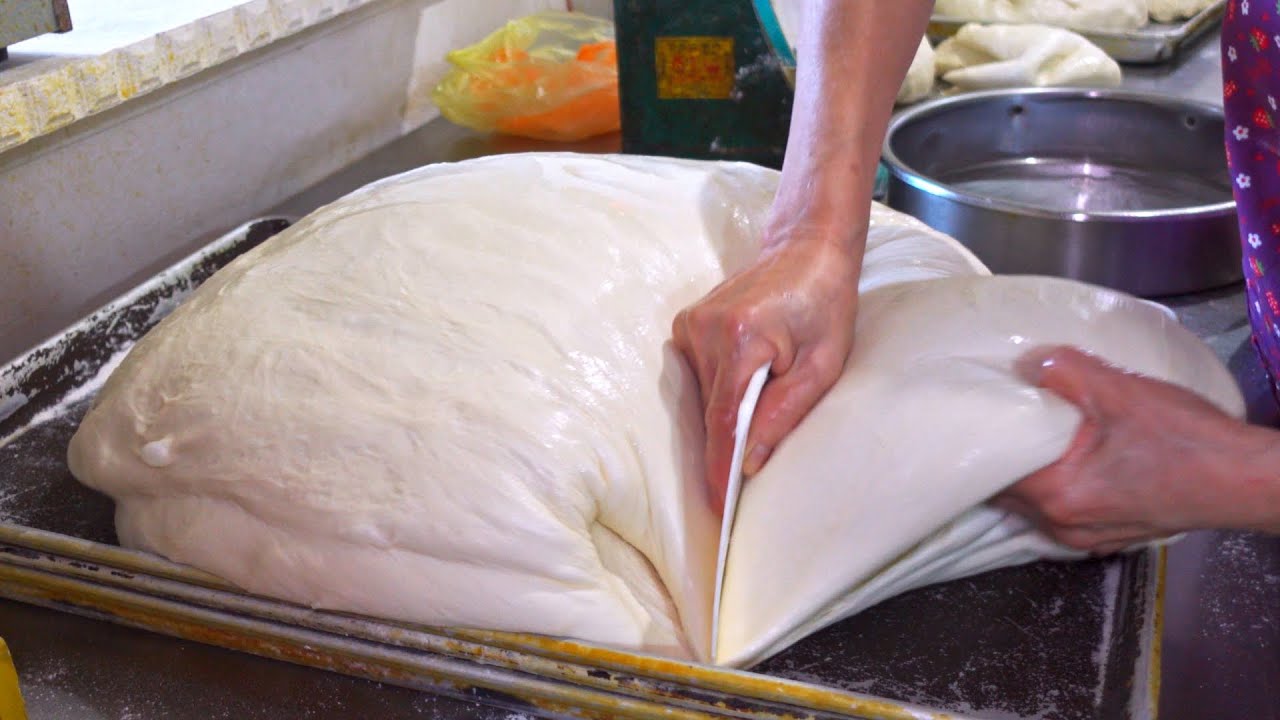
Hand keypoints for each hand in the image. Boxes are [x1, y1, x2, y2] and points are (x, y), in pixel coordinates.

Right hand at [672, 225, 859, 513]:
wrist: (806, 250)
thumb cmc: (825, 304)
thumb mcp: (823, 365)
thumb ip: (785, 413)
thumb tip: (749, 462)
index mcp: (742, 337)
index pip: (723, 418)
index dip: (720, 467)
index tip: (718, 506)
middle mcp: (706, 329)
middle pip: (709, 411)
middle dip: (726, 446)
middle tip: (741, 483)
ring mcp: (691, 323)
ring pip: (702, 398)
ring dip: (725, 416)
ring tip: (759, 412)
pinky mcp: (686, 324)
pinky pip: (698, 377)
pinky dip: (719, 393)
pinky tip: (746, 384)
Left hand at [993, 345, 1267, 553]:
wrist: (1247, 479)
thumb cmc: (1186, 438)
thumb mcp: (1120, 391)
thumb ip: (1064, 372)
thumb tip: (1026, 362)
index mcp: (1058, 495)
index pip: (989, 473)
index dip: (977, 442)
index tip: (968, 415)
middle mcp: (1064, 525)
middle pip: (1006, 492)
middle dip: (996, 458)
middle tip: (990, 420)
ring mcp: (1087, 536)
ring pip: (1032, 503)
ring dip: (1026, 473)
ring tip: (1022, 434)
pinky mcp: (1109, 533)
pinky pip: (1062, 509)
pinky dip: (1053, 485)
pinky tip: (1062, 456)